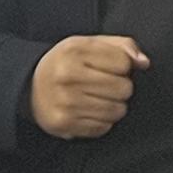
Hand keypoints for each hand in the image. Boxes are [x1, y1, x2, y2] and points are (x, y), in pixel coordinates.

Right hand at [30, 34, 147, 137]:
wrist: (28, 86)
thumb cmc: (66, 63)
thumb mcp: (88, 44)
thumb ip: (121, 46)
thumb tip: (144, 62)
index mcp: (74, 50)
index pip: (123, 62)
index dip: (121, 65)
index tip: (108, 67)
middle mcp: (67, 76)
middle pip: (124, 88)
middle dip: (120, 87)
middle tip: (104, 85)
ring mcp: (65, 102)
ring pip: (117, 110)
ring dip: (113, 106)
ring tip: (98, 98)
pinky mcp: (65, 124)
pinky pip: (104, 127)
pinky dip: (101, 121)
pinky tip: (88, 110)